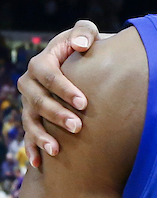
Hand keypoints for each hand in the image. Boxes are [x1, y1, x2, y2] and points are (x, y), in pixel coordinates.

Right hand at [19, 20, 101, 167]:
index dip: (64, 88)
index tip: (84, 103)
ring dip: (42, 136)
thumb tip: (81, 44)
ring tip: (56, 150)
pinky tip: (40, 164)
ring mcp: (29, 103)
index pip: (48, 75)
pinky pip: (28, 135)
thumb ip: (85, 33)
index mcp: (42, 62)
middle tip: (77, 127)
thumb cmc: (88, 49)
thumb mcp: (88, 35)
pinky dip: (33, 149)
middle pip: (37, 100)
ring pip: (30, 120)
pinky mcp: (33, 118)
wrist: (83, 64)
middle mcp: (30, 83)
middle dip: (56, 114)